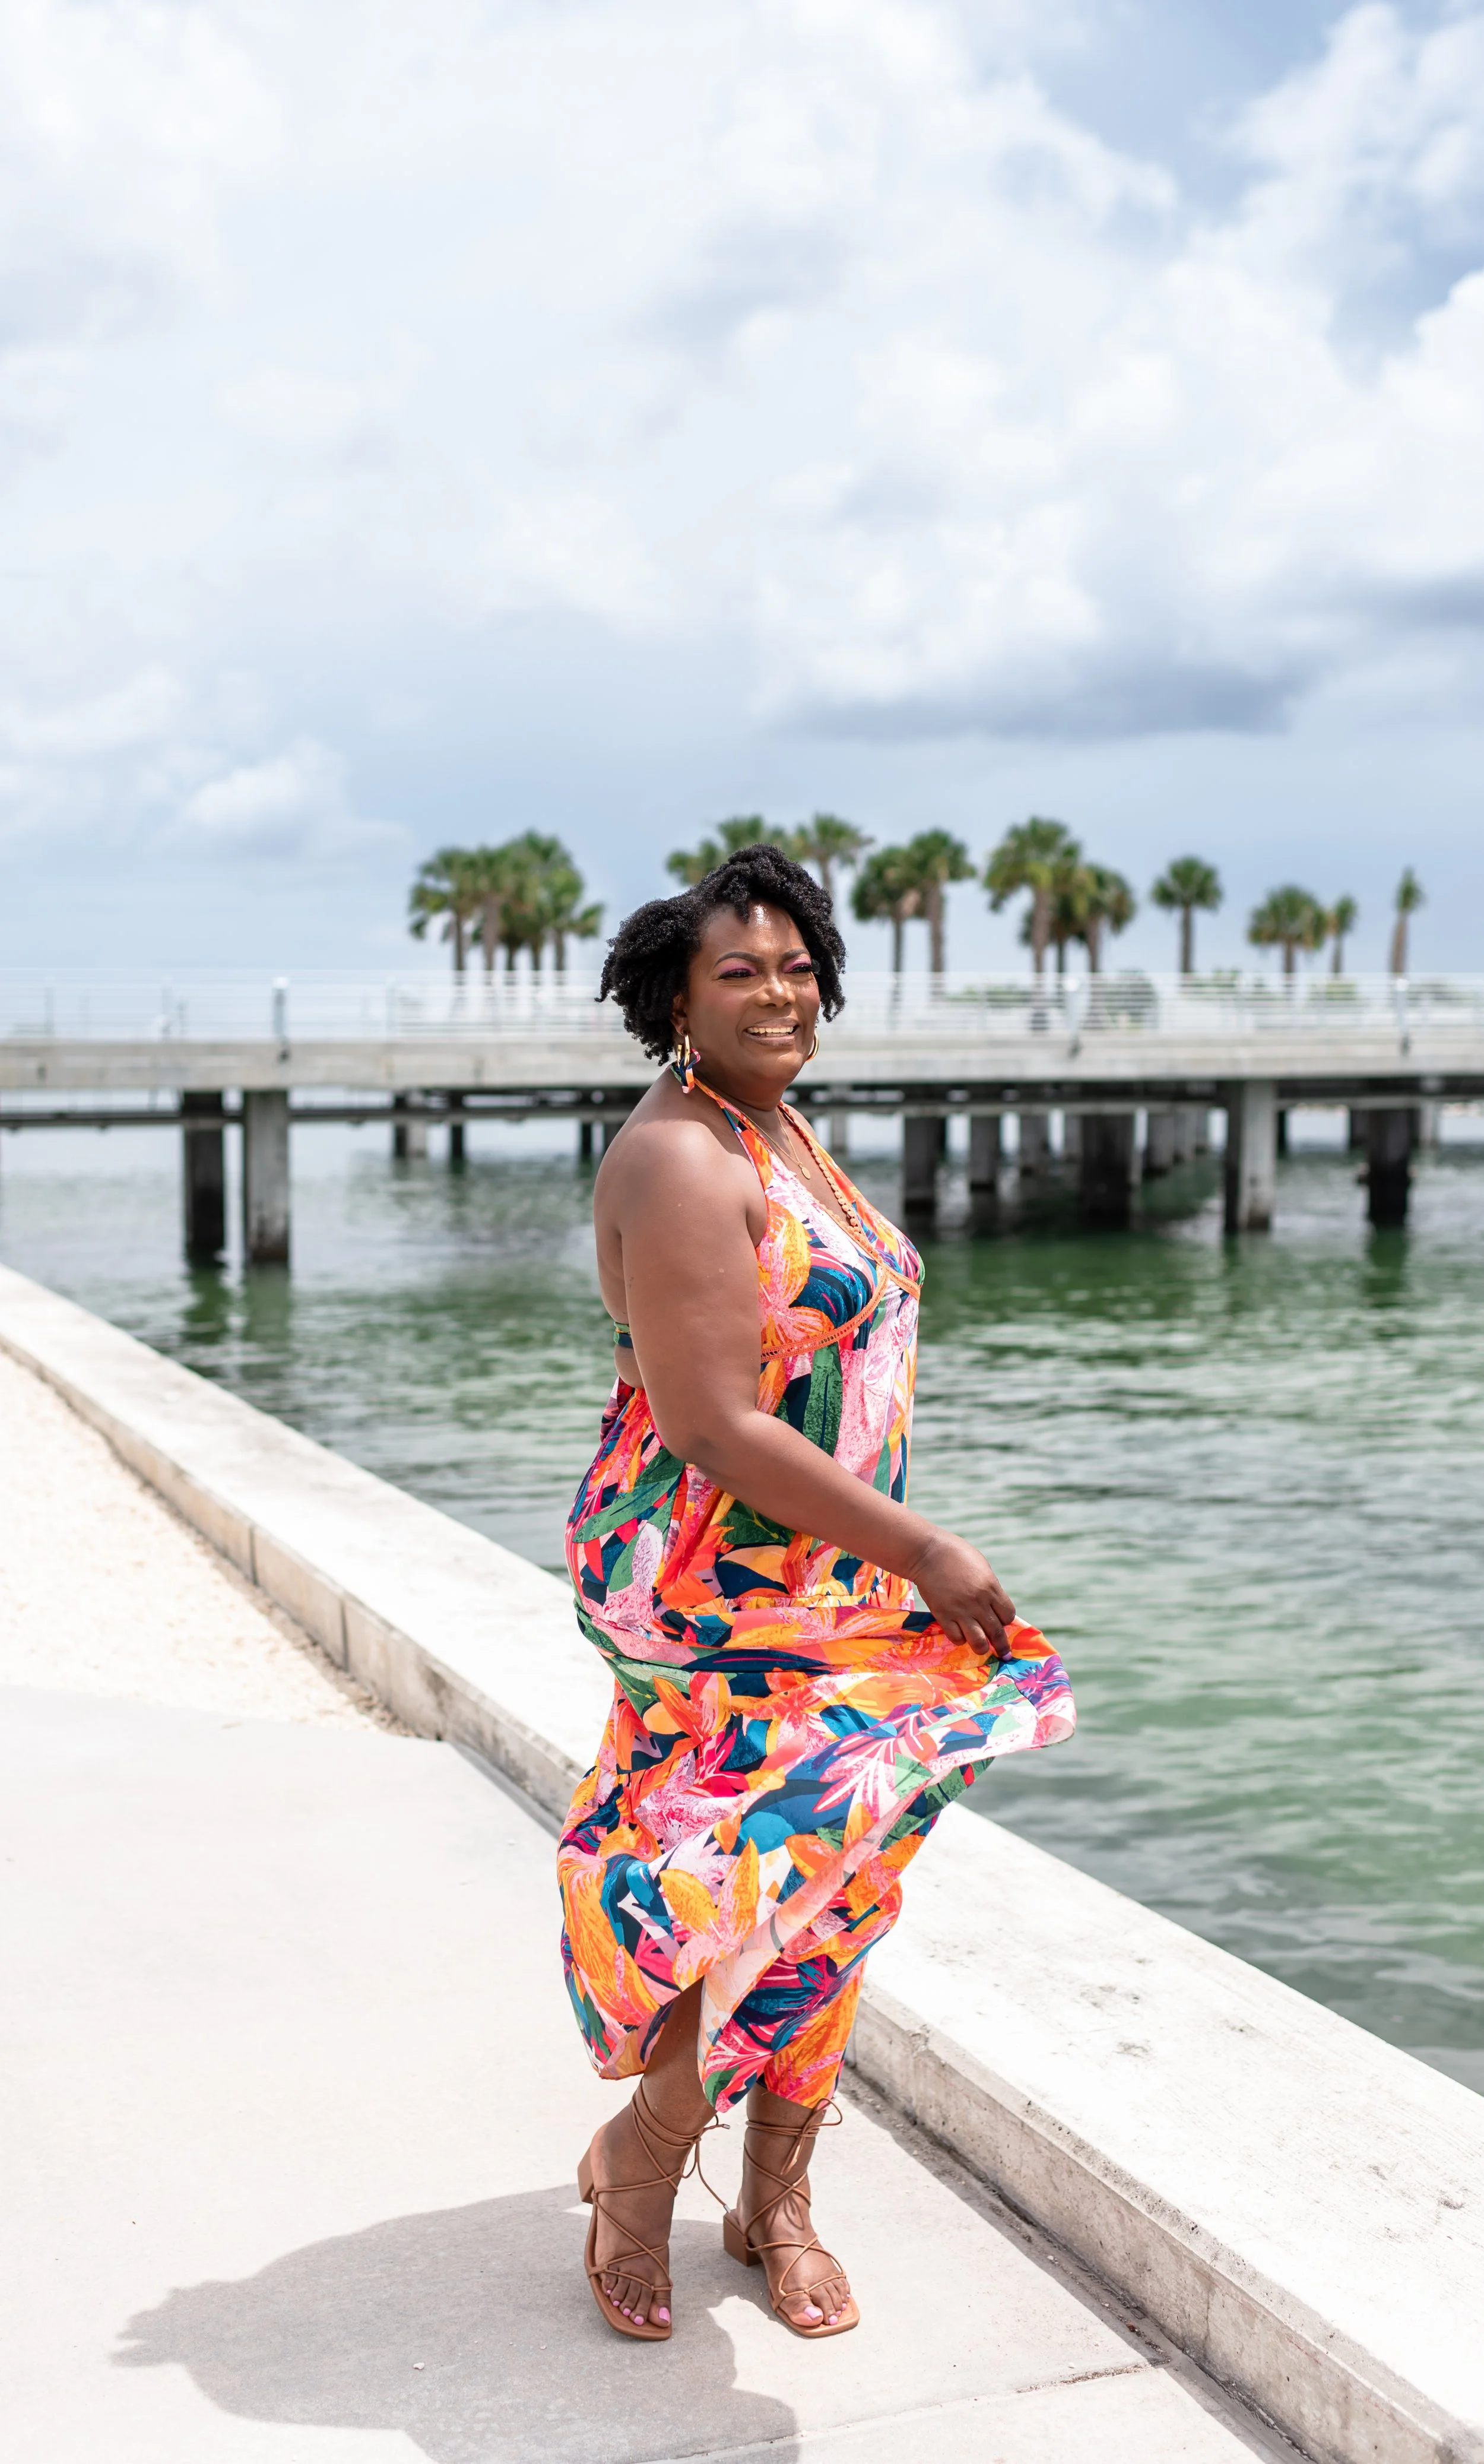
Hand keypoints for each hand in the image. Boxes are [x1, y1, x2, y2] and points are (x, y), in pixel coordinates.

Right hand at [908, 1530, 1015, 1658]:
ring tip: (981, 1648)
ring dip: (981, 1647)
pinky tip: (959, 1633)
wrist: (927, 1553)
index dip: (1005, 1621)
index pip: (1008, 1615)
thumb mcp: (981, 1567)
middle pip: (996, 1632)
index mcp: (991, 1588)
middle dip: (1002, 1646)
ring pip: (978, 1642)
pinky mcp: (943, 1615)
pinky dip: (960, 1639)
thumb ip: (989, 1587)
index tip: (1001, 1621)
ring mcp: (960, 1610)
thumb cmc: (956, 1554)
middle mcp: (978, 1602)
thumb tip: (994, 1605)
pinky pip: (956, 1638)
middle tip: (1003, 1653)